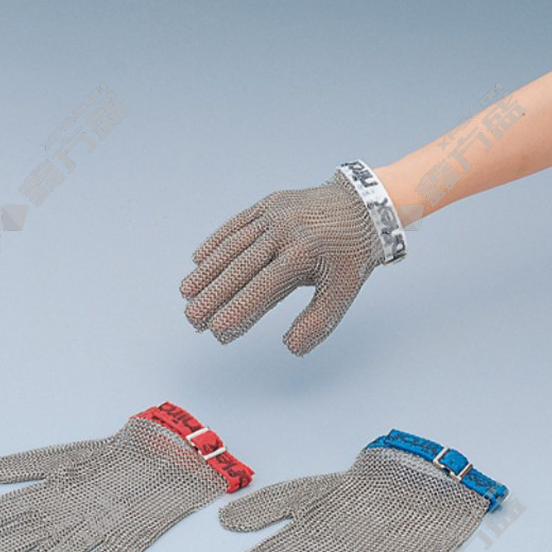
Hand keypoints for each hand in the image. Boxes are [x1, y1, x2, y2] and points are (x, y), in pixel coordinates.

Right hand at [180, 162, 406, 355]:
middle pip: (240, 267)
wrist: (365, 207)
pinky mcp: (268, 204)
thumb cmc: (351, 257)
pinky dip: (215, 242)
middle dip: (213, 294)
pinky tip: (197, 260)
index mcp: (305, 254)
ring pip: (232, 245)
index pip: (264, 286)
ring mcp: (274, 214)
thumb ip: (317, 322)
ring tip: (186, 294)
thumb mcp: (343, 292)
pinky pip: (236, 225)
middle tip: (192, 318)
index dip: (239, 309)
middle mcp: (285, 230)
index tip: (217, 330)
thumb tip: (290, 347)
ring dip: (207, 270)